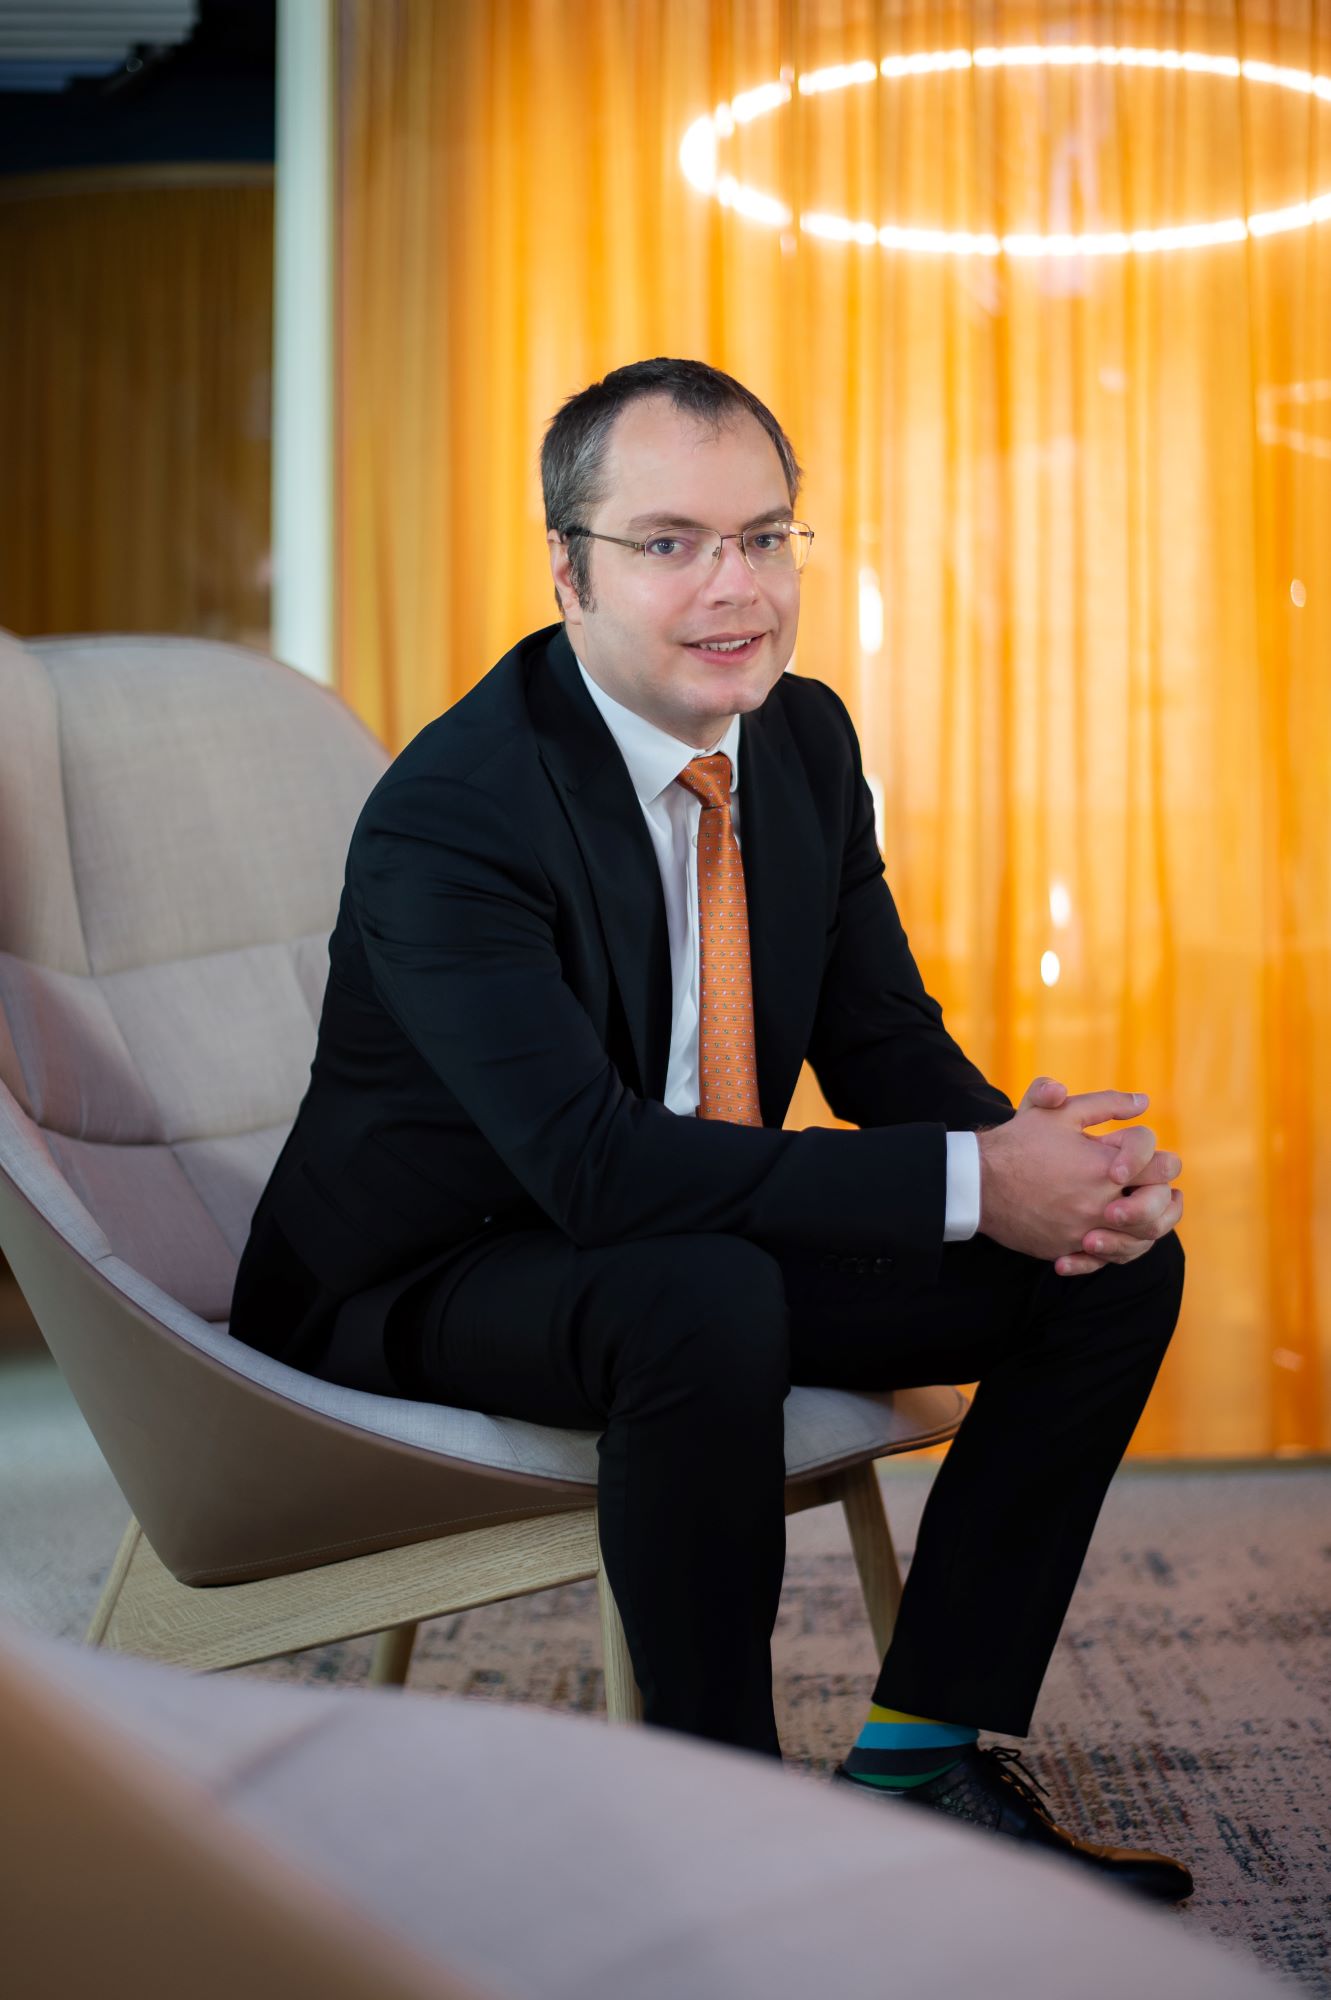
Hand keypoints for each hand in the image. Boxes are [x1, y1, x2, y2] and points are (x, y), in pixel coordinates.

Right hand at [977, 1080, 1180, 1273]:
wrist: (978, 1182)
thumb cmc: (1019, 1143)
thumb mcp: (1060, 1111)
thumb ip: (1106, 1103)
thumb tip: (1143, 1102)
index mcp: (1106, 1166)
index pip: (1162, 1165)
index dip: (1157, 1158)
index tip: (1138, 1155)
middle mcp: (1102, 1203)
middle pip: (1158, 1206)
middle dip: (1160, 1193)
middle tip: (1149, 1186)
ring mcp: (1086, 1230)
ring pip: (1139, 1240)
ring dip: (1146, 1225)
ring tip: (1139, 1212)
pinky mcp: (1068, 1248)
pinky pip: (1105, 1259)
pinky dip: (1113, 1249)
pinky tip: (1109, 1235)